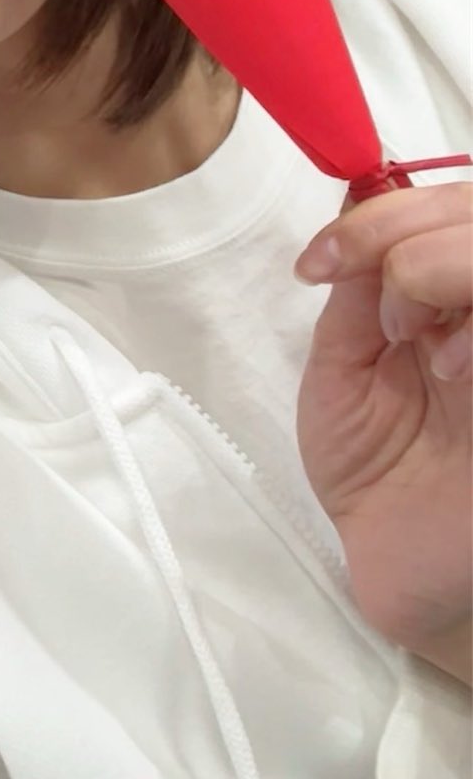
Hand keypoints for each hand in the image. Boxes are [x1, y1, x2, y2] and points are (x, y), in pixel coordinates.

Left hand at [295, 182, 471, 684]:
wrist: (413, 574)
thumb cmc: (381, 472)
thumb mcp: (347, 365)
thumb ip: (362, 287)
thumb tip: (358, 210)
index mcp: (455, 291)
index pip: (452, 204)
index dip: (385, 213)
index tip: (322, 263)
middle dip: (415, 236)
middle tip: (382, 306)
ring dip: (447, 268)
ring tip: (415, 338)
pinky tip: (451, 370)